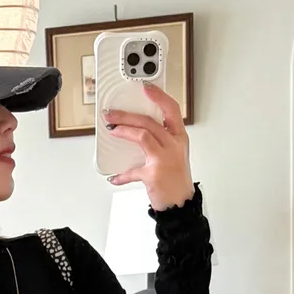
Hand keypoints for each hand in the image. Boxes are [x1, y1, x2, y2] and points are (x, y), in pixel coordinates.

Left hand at [102, 82, 193, 209]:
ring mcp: (164, 159)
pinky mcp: (153, 174)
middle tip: (112, 114)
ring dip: (123, 130)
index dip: (158, 96)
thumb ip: (161, 140)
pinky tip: (114, 177)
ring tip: (112, 129)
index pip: (171, 109)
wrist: (181, 205)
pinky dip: (121, 175)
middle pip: (148, 121)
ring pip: (142, 135)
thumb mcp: (175, 155)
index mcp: (179, 138)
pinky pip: (132, 171)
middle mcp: (173, 145)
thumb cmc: (176, 180)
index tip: (145, 88)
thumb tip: (137, 130)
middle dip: (126, 115)